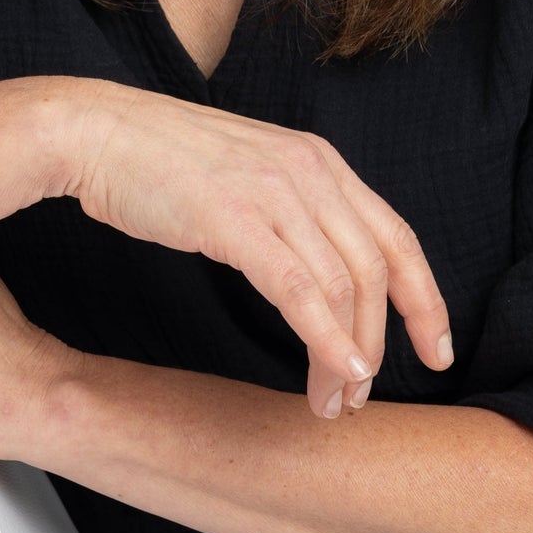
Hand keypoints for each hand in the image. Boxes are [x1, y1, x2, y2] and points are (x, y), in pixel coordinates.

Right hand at [63, 83, 452, 420]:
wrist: (98, 130)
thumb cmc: (162, 160)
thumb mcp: (250, 173)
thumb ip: (293, 208)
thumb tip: (321, 269)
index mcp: (318, 159)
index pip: (396, 236)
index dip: (425, 300)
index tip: (434, 350)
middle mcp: (309, 170)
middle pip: (378, 269)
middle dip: (383, 342)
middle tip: (363, 397)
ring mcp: (274, 191)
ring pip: (343, 285)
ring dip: (348, 355)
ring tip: (332, 402)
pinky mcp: (234, 218)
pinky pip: (298, 289)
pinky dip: (324, 337)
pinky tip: (332, 374)